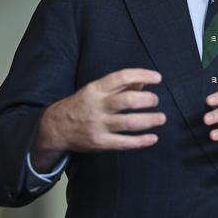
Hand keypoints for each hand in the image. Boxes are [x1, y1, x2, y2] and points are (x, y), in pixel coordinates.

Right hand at [31, 68, 165, 170]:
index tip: (157, 78)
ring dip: (149, 120)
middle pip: (127, 100)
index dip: (142, 75)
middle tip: (156, 100)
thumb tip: (144, 82)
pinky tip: (153, 138)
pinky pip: (124, 143)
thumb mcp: (96, 89)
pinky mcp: (100, 142)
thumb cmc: (82, 105)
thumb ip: (120, 85)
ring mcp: (98, 125)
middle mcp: (97, 106)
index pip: (121, 77)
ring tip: (161, 118)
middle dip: (147, 99)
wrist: (56, 127)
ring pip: (129, 123)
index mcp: (96, 89)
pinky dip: (141, 141)